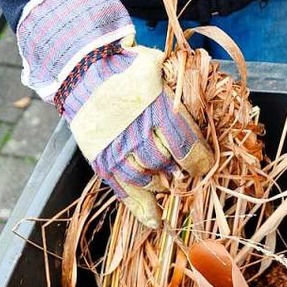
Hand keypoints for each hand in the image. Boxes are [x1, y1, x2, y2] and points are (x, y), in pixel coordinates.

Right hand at [57, 40, 212, 228]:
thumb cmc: (125, 68)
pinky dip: (140, 208)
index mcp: (153, 104)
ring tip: (169, 185)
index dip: (199, 161)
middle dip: (180, 173)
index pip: (184, 145)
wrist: (78, 70)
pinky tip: (154, 220)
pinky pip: (122, 189)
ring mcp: (114, 147)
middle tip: (185, 174)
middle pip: (165, 164)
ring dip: (161, 186)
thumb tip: (208, 104)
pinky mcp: (100, 159)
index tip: (204, 166)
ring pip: (145, 179)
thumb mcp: (157, 66)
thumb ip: (179, 87)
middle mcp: (133, 129)